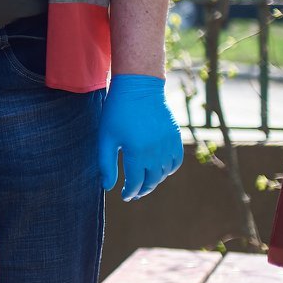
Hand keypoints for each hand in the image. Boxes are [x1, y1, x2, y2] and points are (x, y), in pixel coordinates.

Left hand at [98, 74, 183, 199]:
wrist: (139, 87)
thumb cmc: (118, 111)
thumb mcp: (106, 137)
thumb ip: (106, 163)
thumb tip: (108, 187)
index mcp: (137, 152)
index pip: (135, 182)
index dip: (129, 192)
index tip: (124, 195)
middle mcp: (156, 152)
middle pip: (152, 180)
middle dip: (142, 189)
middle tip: (134, 193)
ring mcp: (169, 145)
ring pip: (165, 173)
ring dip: (155, 181)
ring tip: (145, 182)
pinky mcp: (176, 138)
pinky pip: (176, 161)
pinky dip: (169, 169)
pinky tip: (159, 170)